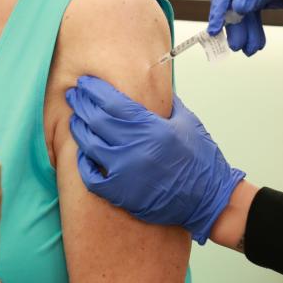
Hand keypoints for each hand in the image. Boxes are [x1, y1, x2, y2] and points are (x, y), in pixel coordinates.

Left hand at [66, 75, 245, 243]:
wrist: (209, 198)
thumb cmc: (202, 160)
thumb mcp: (187, 122)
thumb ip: (166, 102)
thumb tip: (151, 85)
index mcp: (152, 128)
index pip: (112, 102)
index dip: (94, 90)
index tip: (85, 83)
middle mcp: (135, 148)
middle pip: (96, 120)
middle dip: (82, 104)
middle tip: (73, 96)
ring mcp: (125, 173)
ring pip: (89, 145)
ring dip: (79, 130)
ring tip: (76, 120)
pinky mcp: (121, 194)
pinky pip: (91, 176)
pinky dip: (83, 163)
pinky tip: (82, 153)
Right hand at [208, 0, 282, 55]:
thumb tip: (238, 7)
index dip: (220, 1)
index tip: (217, 23)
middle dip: (235, 21)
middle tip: (234, 43)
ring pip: (244, 6)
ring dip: (246, 29)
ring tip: (247, 48)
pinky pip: (256, 11)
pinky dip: (257, 28)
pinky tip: (256, 43)